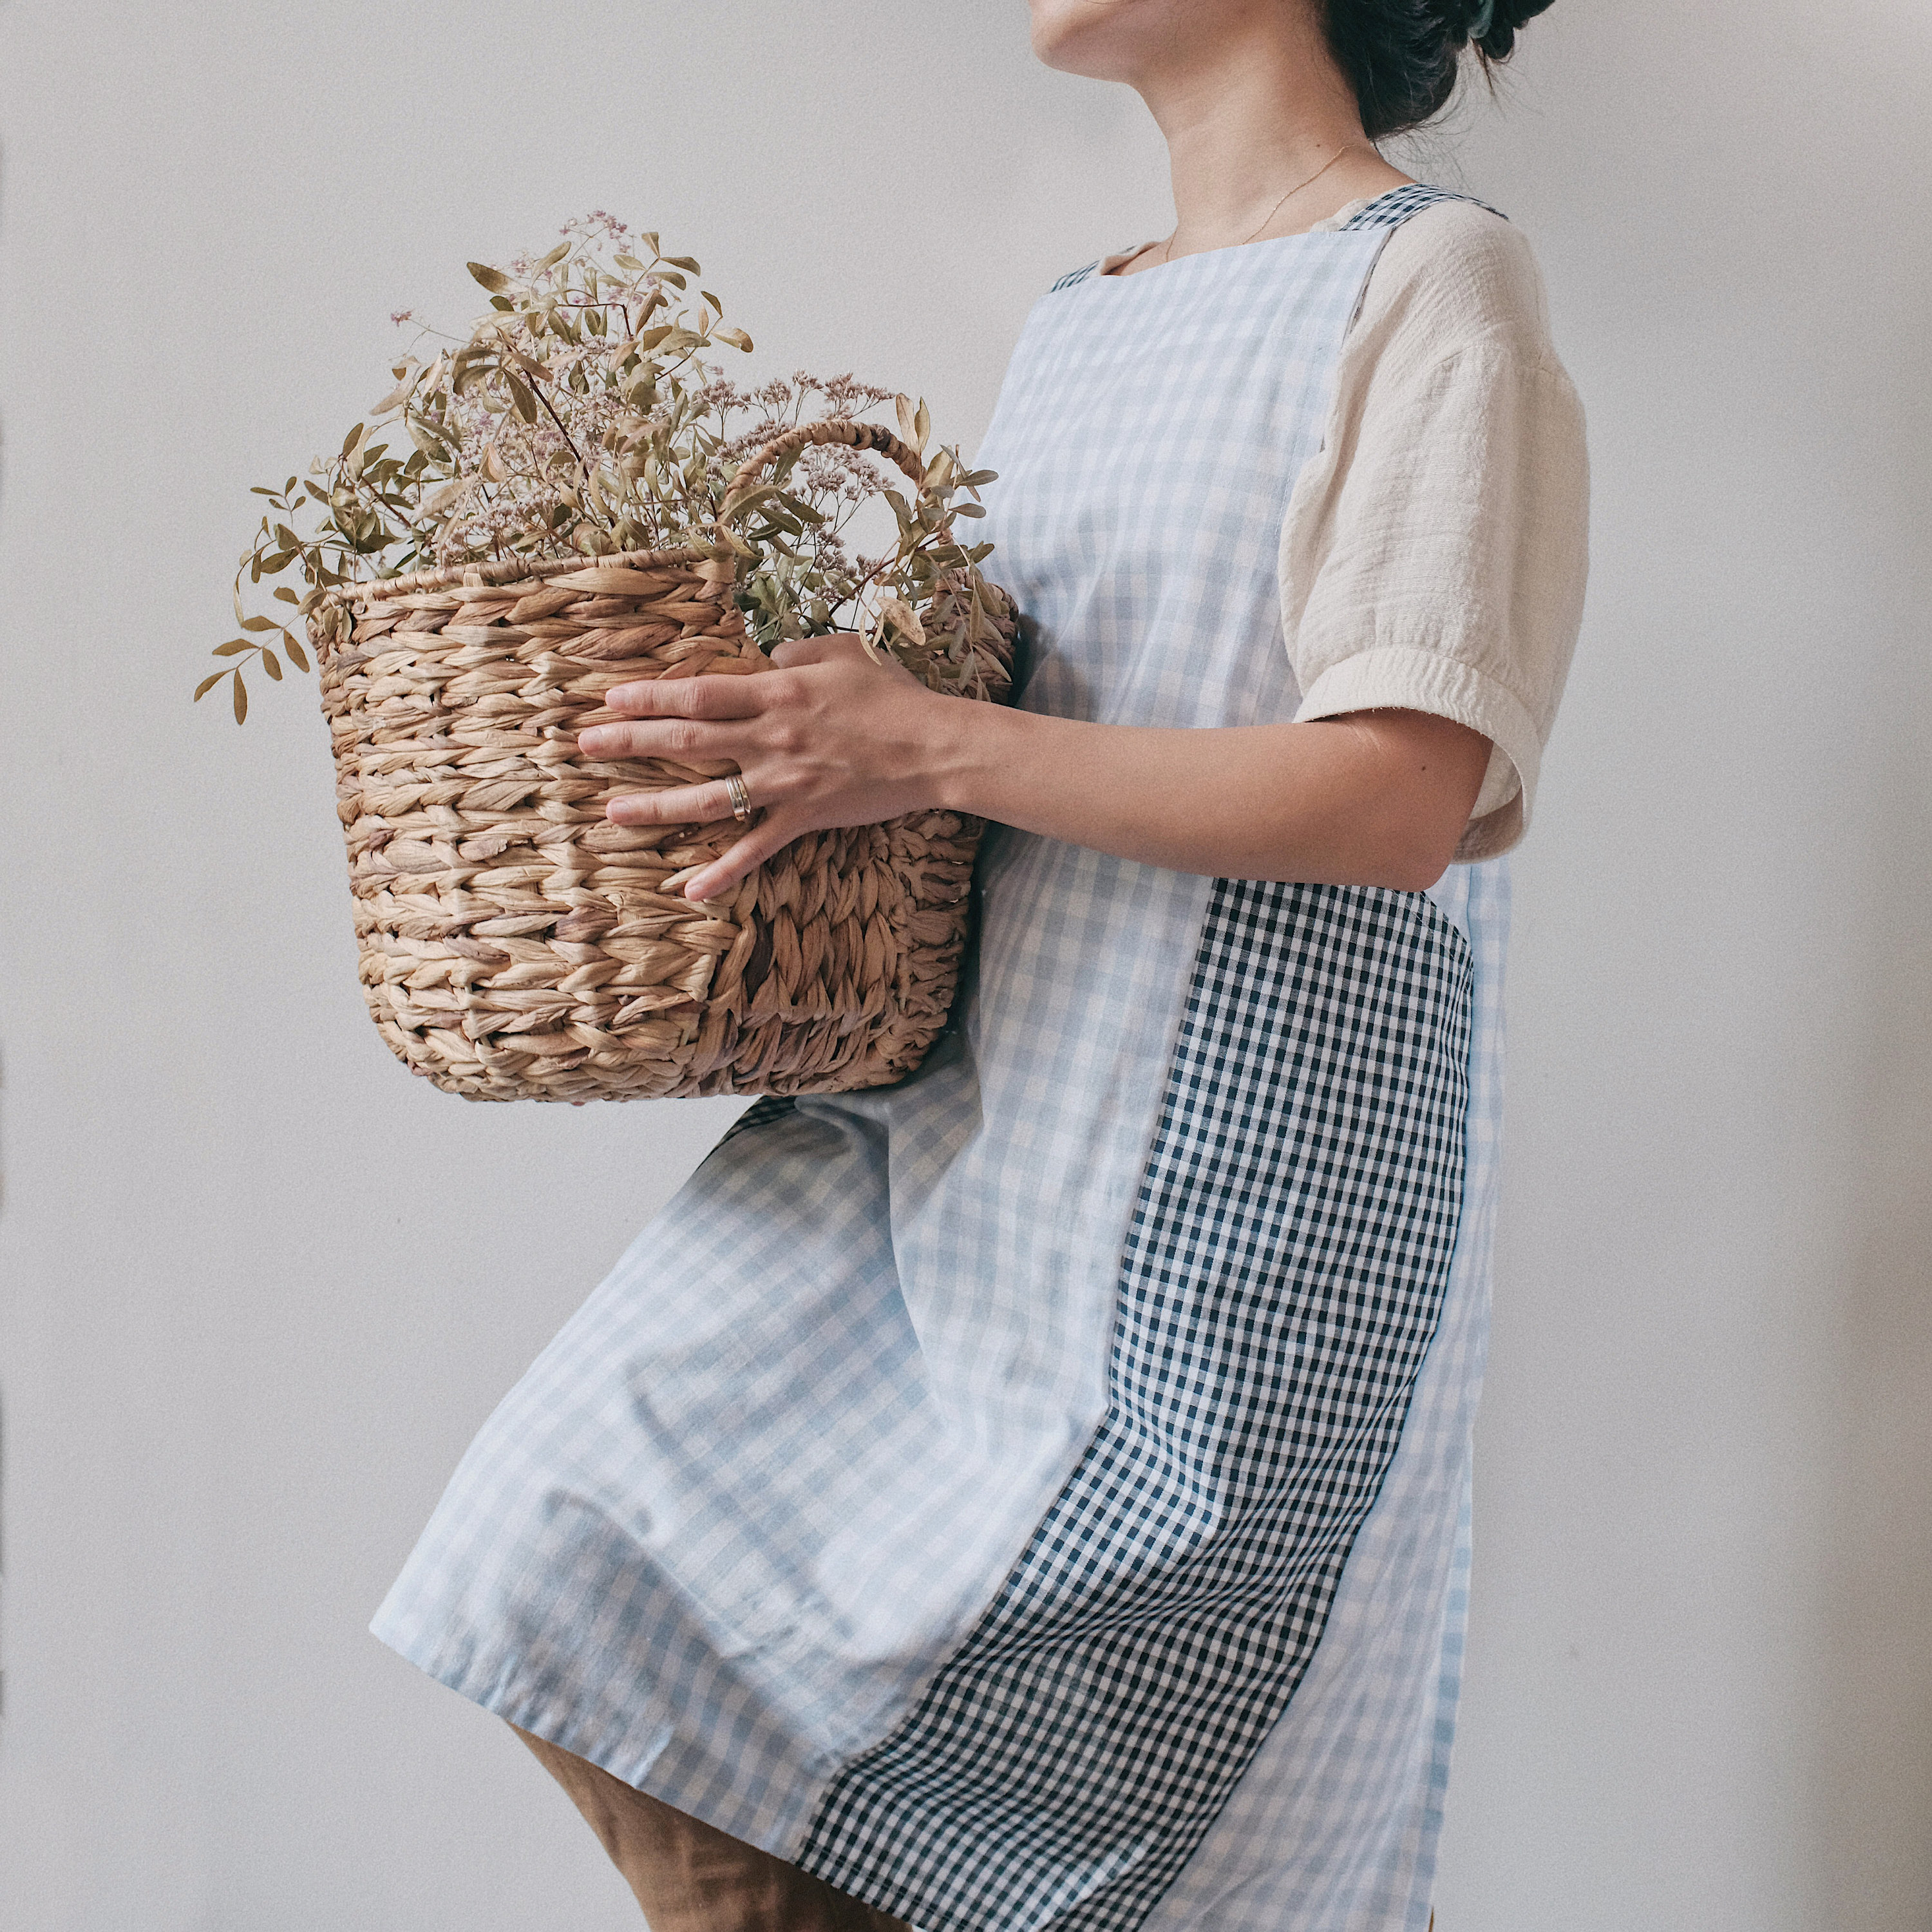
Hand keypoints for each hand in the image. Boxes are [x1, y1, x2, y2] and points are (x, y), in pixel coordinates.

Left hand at [576, 633, 960, 901]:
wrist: (934, 747)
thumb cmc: (893, 695)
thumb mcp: (844, 652)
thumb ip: (797, 652)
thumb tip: (765, 657)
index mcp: (776, 692)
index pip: (697, 692)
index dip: (651, 696)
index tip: (612, 699)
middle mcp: (769, 738)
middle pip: (686, 739)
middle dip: (630, 742)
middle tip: (585, 745)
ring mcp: (783, 782)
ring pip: (707, 797)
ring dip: (656, 806)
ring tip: (612, 812)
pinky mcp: (803, 817)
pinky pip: (756, 849)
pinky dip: (724, 872)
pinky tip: (690, 890)